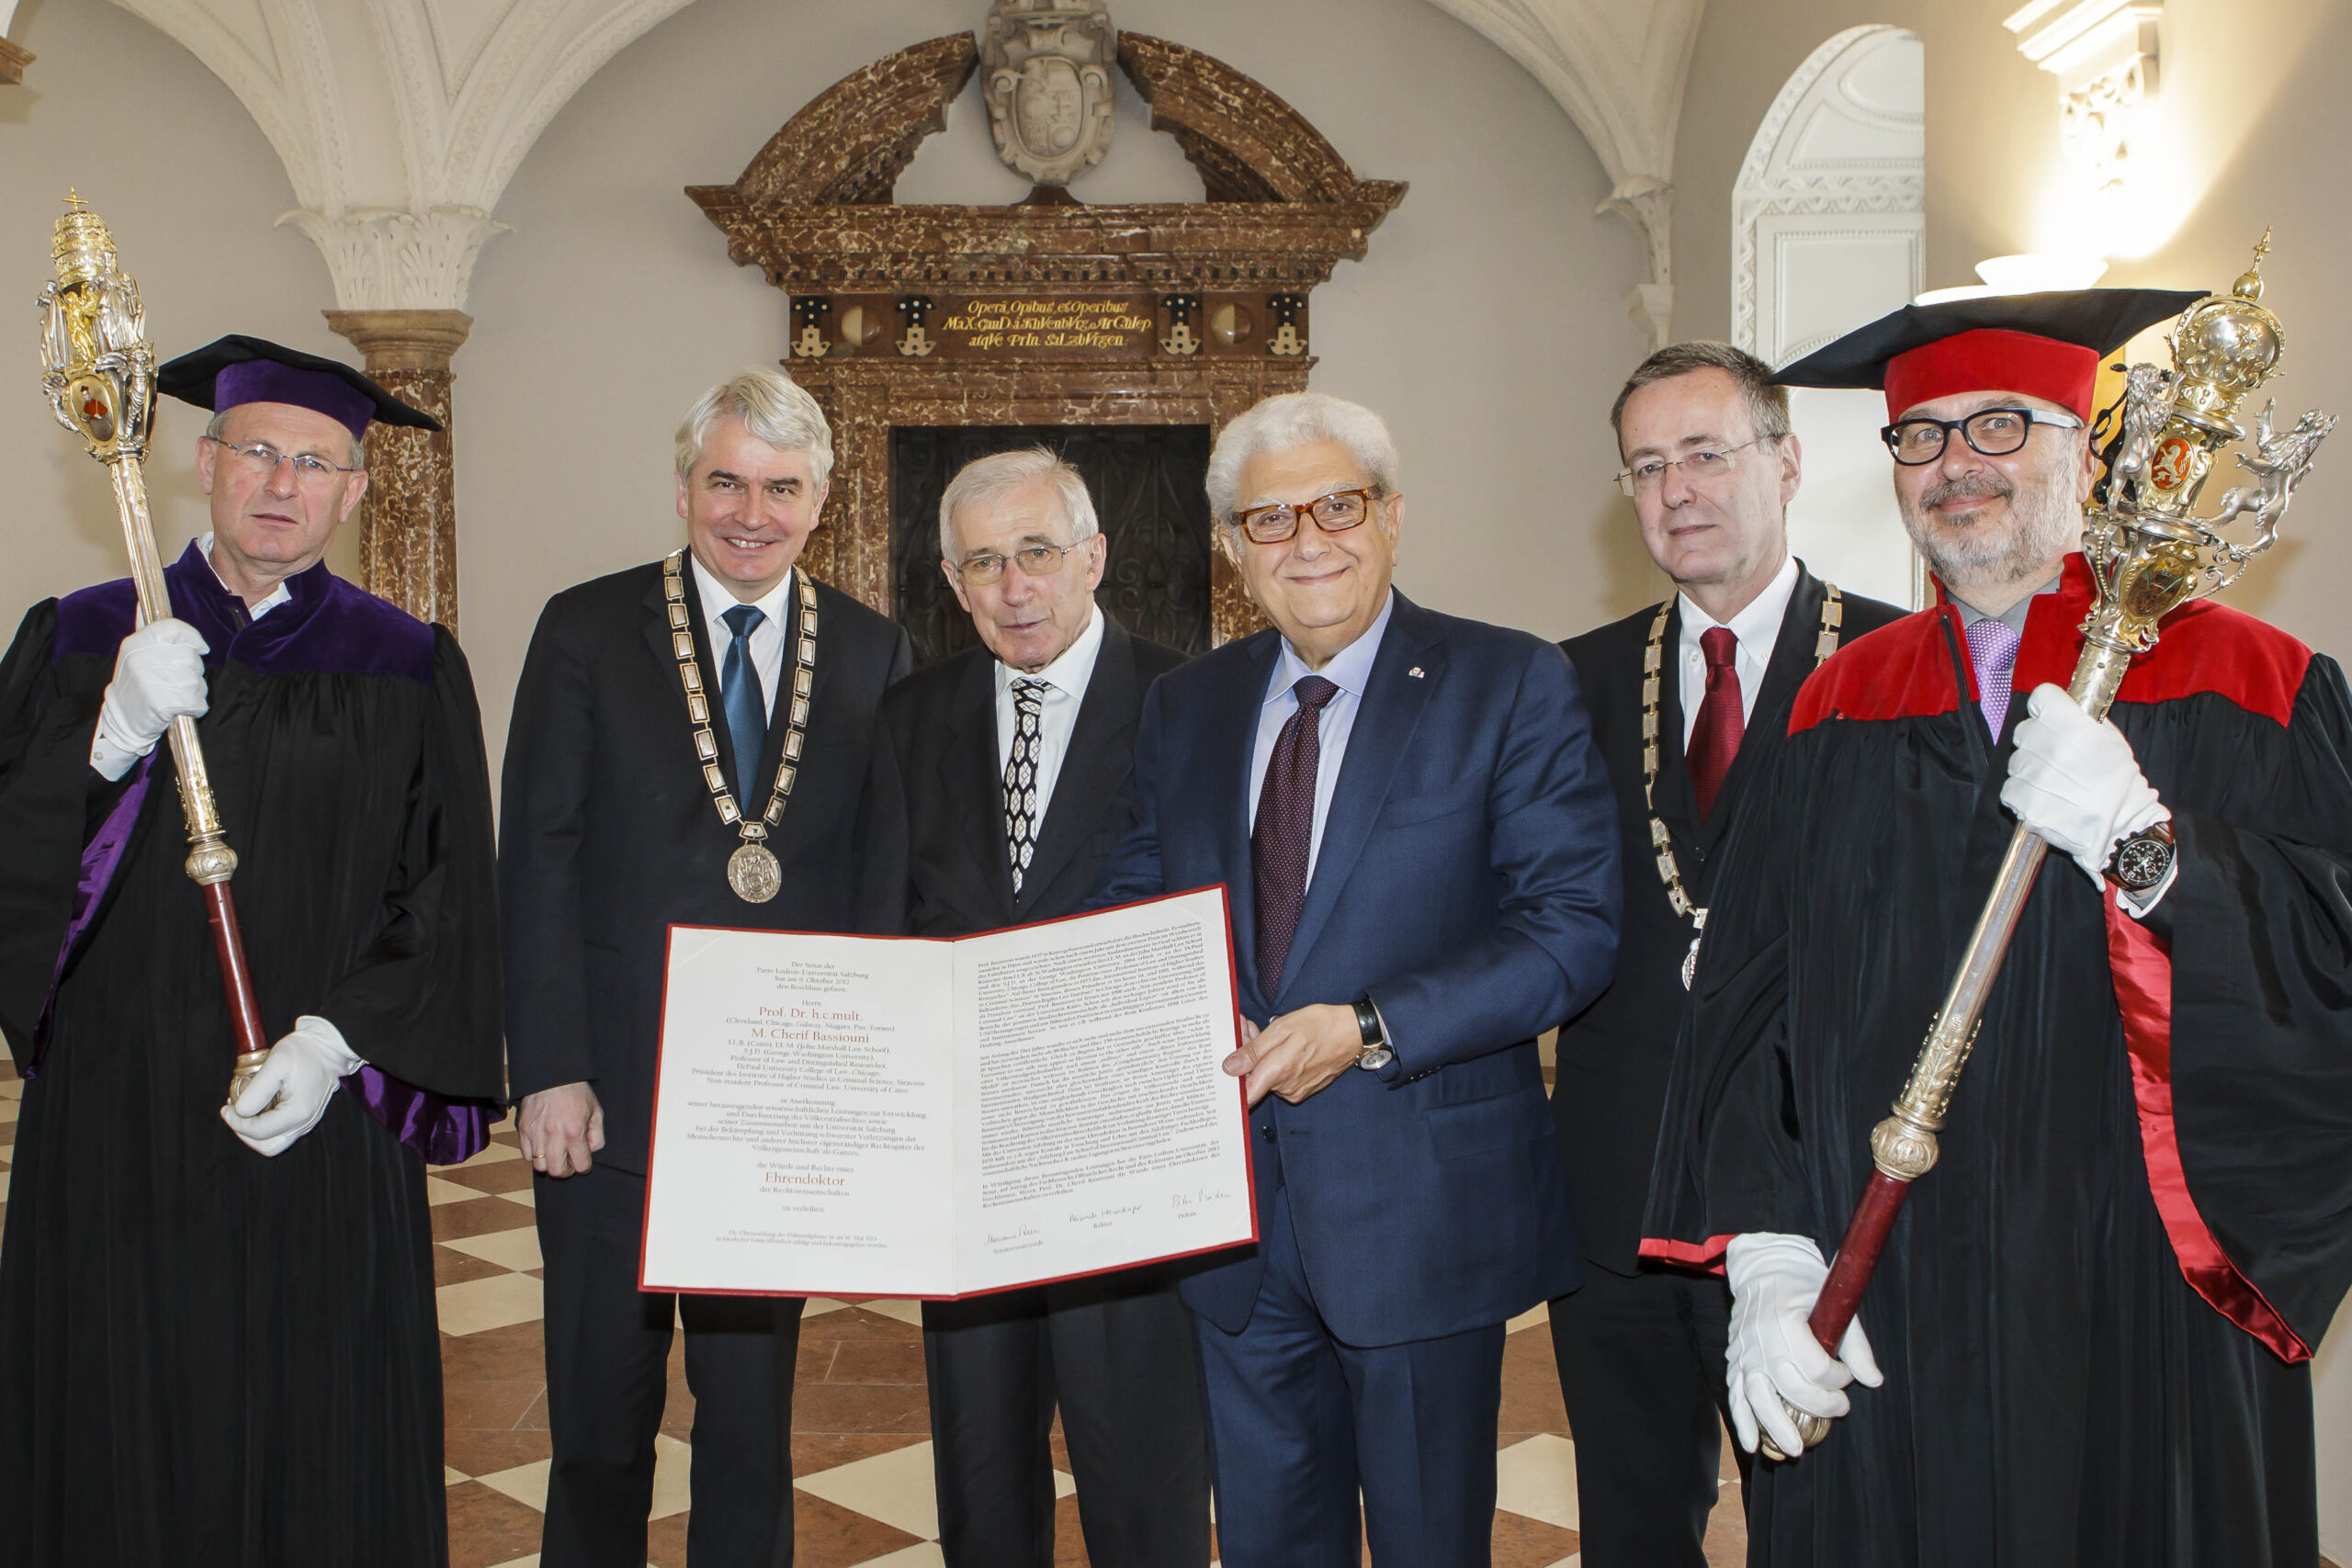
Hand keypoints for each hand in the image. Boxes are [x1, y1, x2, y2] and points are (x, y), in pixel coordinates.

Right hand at [93, 618, 208, 780]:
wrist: (121, 720)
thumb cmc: (135, 685)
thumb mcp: (134, 654)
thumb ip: (146, 630)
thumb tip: (142, 602)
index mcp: (135, 643)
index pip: (173, 628)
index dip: (193, 637)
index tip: (200, 648)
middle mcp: (141, 659)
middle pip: (190, 657)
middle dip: (193, 671)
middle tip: (179, 681)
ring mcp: (150, 681)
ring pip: (195, 680)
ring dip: (195, 691)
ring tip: (178, 695)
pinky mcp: (160, 704)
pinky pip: (196, 701)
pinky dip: (196, 707)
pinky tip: (182, 708)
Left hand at [220, 1015, 360, 1156]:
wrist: (330, 1047)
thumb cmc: (305, 1052)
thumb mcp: (276, 1064)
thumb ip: (256, 1091)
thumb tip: (239, 1111)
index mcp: (298, 1113)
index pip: (258, 1131)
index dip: (236, 1122)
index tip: (226, 1107)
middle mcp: (304, 1123)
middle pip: (268, 1147)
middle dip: (245, 1133)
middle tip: (234, 1114)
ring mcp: (307, 1122)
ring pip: (275, 1143)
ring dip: (255, 1132)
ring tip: (244, 1112)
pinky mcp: (305, 1117)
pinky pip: (282, 1132)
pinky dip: (265, 1126)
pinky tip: (259, 1107)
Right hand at [519, 1081, 604, 1177]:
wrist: (553, 1075)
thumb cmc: (576, 1092)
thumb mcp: (596, 1111)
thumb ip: (597, 1135)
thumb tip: (590, 1151)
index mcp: (574, 1131)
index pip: (581, 1164)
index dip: (584, 1167)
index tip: (583, 1164)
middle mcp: (554, 1135)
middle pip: (556, 1171)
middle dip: (565, 1171)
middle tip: (569, 1163)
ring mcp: (536, 1133)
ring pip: (539, 1165)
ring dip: (549, 1164)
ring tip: (555, 1155)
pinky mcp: (524, 1129)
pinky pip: (526, 1154)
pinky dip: (535, 1155)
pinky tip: (543, 1146)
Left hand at [1223, 1003, 1359, 1107]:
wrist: (1353, 1033)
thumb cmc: (1320, 1025)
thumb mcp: (1282, 1028)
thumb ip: (1254, 1051)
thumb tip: (1229, 1068)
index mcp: (1278, 1072)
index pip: (1244, 1095)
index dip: (1231, 1081)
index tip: (1226, 1063)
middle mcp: (1286, 1088)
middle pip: (1253, 1079)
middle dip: (1244, 1053)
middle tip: (1244, 1026)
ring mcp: (1296, 1090)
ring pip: (1265, 1075)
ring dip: (1258, 1054)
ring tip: (1258, 1029)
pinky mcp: (1303, 1088)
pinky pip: (1280, 1077)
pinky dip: (1273, 1060)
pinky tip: (1274, 1041)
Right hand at [1724, 1232, 1882, 1457]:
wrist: (1762, 1268)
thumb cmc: (1802, 1285)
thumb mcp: (1834, 1305)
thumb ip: (1856, 1345)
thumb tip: (1873, 1381)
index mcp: (1786, 1320)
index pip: (1816, 1365)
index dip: (1838, 1378)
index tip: (1847, 1375)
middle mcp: (1762, 1339)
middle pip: (1790, 1386)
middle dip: (1819, 1406)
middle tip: (1840, 1409)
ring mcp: (1745, 1352)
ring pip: (1758, 1397)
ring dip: (1777, 1426)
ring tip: (1796, 1449)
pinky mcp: (1735, 1360)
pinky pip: (1735, 1395)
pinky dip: (1743, 1421)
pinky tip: (1753, 1445)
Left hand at [2002, 684, 2165, 884]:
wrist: (2120, 828)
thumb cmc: (2120, 785)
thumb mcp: (2112, 740)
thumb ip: (2083, 722)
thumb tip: (2063, 711)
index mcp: (2073, 726)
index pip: (2040, 697)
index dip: (2045, 708)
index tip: (2050, 718)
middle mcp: (2049, 746)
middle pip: (2023, 730)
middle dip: (2036, 741)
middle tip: (2056, 759)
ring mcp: (2033, 774)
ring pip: (2015, 761)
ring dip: (2030, 770)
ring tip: (2054, 784)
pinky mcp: (2023, 801)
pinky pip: (2009, 789)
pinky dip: (2022, 795)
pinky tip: (2044, 799)